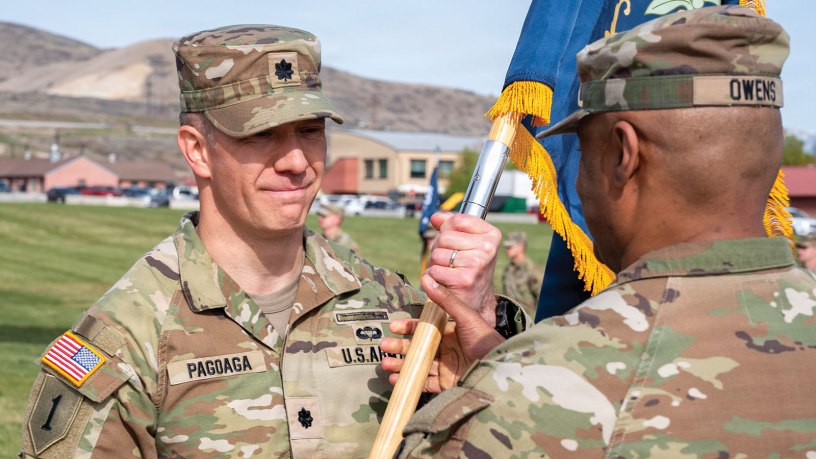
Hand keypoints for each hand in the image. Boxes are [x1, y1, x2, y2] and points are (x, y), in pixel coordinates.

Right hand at [380, 276, 504, 391]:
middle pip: (416, 347)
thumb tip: (427, 278)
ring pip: (417, 365)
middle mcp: (445, 349)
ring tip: (385, 365)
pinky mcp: (447, 384)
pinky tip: (397, 379)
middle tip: (384, 346)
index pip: (423, 328)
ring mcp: (445, 367)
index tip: (393, 326)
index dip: (407, 328)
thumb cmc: (485, 340)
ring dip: (400, 365)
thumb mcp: (466, 316)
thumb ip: (446, 299)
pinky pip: (424, 383)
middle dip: (399, 347)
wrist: (500, 367)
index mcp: (449, 332)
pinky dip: (410, 381)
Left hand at [426, 212, 500, 324]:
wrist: (476, 299)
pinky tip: (444, 281)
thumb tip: (435, 217)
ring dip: (436, 264)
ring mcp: (477, 264)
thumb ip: (450, 225)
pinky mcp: (464, 280)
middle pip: (444, 237)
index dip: (447, 230)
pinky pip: (434, 271)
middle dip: (440, 249)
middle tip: (451, 261)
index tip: (455, 242)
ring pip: (437, 254)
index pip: (457, 220)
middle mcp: (488, 248)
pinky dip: (432, 277)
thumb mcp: (465, 241)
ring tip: (448, 271)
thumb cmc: (469, 266)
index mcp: (491, 234)